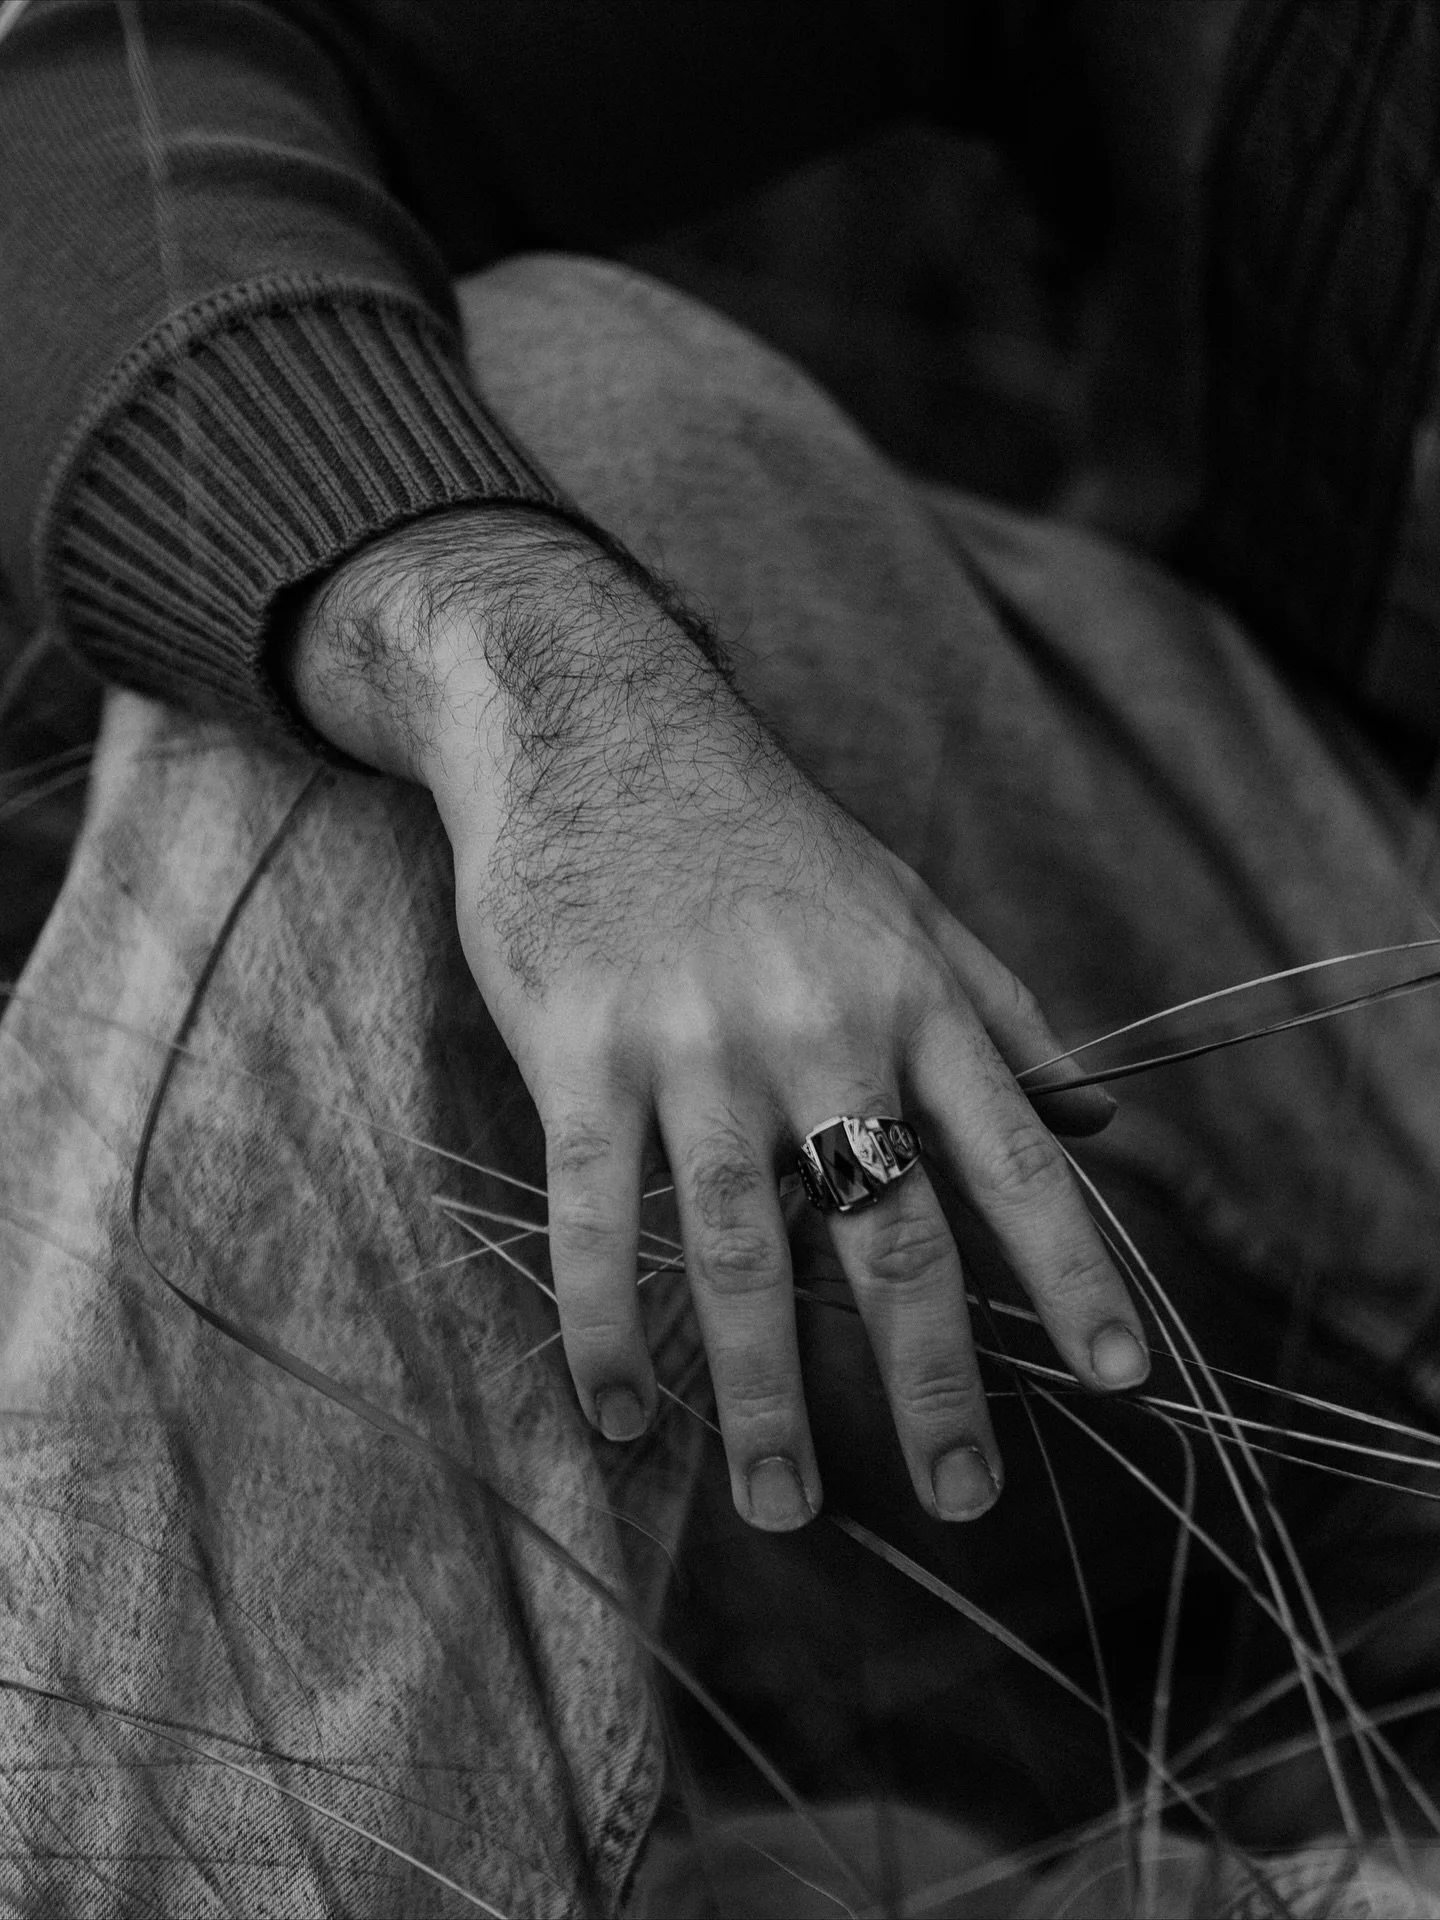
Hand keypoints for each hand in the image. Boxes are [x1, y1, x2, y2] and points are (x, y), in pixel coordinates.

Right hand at [282, 508, 1148, 1529]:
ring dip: (765, 1395)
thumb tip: (1105, 1122)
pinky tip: (623, 1413)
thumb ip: (1005, 1013)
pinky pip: (598, 1215)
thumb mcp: (906, 901)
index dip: (1074, 1272)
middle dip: (932, 1379)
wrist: (597, 723)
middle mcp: (819, 1027)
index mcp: (911, 996)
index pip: (1013, 1157)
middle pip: (890, 1233)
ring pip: (745, 1251)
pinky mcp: (581, 1049)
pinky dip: (607, 1327)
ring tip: (790, 1505)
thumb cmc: (758, 828)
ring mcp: (696, 1042)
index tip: (1120, 1380)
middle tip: (963, 1496)